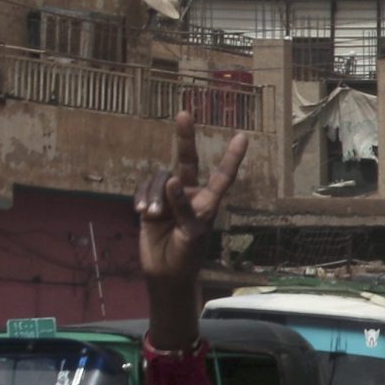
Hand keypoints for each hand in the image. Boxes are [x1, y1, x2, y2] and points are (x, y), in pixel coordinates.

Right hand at [134, 109, 250, 289]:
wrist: (165, 271)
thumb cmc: (187, 255)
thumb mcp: (191, 233)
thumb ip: (183, 207)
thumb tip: (173, 180)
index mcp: (209, 201)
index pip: (222, 175)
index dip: (231, 156)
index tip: (243, 136)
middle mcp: (190, 193)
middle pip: (186, 160)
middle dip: (184, 137)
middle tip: (184, 114)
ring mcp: (169, 195)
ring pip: (160, 177)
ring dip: (153, 194)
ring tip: (150, 215)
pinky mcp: (150, 200)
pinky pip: (144, 186)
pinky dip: (142, 196)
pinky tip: (141, 212)